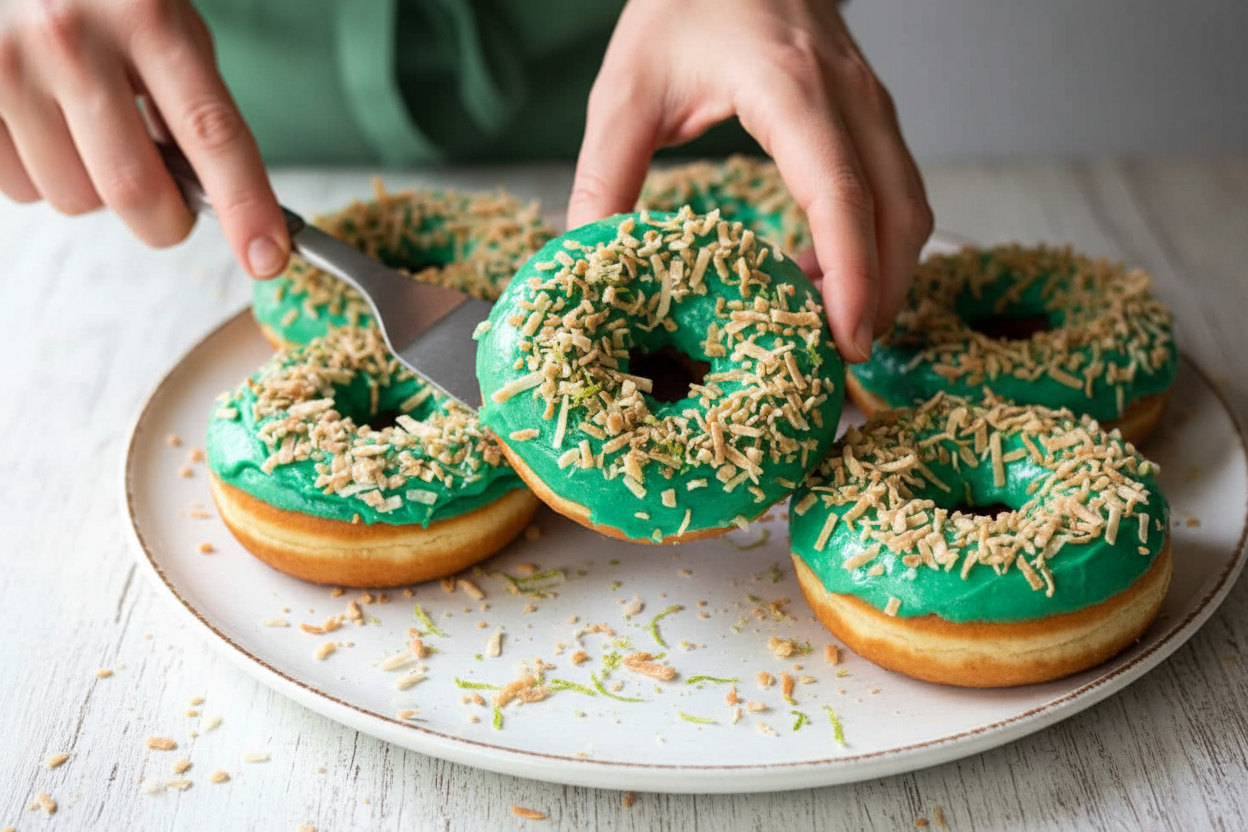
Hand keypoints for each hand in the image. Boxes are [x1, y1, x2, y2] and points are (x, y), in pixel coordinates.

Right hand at [0, 0, 287, 276]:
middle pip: (135, 190)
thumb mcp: (163, 22)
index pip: (211, 133)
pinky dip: (42, 175)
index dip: (246, 205)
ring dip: (95, 190)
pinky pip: (21, 190)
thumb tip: (211, 199)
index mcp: (147, 18)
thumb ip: (192, 102)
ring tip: (87, 130)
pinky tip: (42, 123)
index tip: (267, 258)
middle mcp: (71, 39)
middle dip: (164, 221)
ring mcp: (8, 67)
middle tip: (170, 206)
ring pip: (74, 199)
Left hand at [567, 0, 932, 361]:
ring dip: (885, 270)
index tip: (847, 337)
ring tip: (833, 326)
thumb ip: (604, 177)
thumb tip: (589, 258)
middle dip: (884, 292)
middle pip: (900, 211)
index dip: (852, 276)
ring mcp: (870, 100)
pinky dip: (875, 240)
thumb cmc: (680, 3)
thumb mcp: (626, 91)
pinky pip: (894, 186)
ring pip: (911, 202)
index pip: (841, 195)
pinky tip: (823, 272)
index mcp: (790, 89)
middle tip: (844, 357)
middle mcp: (849, 95)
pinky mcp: (869, 110)